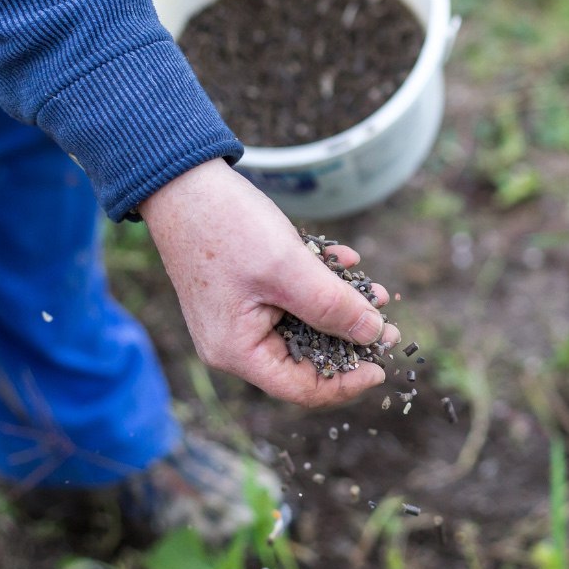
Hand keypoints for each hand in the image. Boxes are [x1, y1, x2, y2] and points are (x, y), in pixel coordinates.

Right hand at [140, 159, 399, 407]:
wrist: (182, 181)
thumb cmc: (226, 226)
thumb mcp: (289, 268)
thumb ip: (333, 305)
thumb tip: (374, 334)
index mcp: (238, 351)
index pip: (302, 388)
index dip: (348, 382)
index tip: (383, 365)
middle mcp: (234, 342)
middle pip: (304, 357)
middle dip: (348, 337)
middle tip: (386, 321)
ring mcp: (237, 316)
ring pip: (301, 324)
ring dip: (338, 306)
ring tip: (373, 290)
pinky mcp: (242, 291)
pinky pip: (288, 298)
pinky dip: (317, 283)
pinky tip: (343, 260)